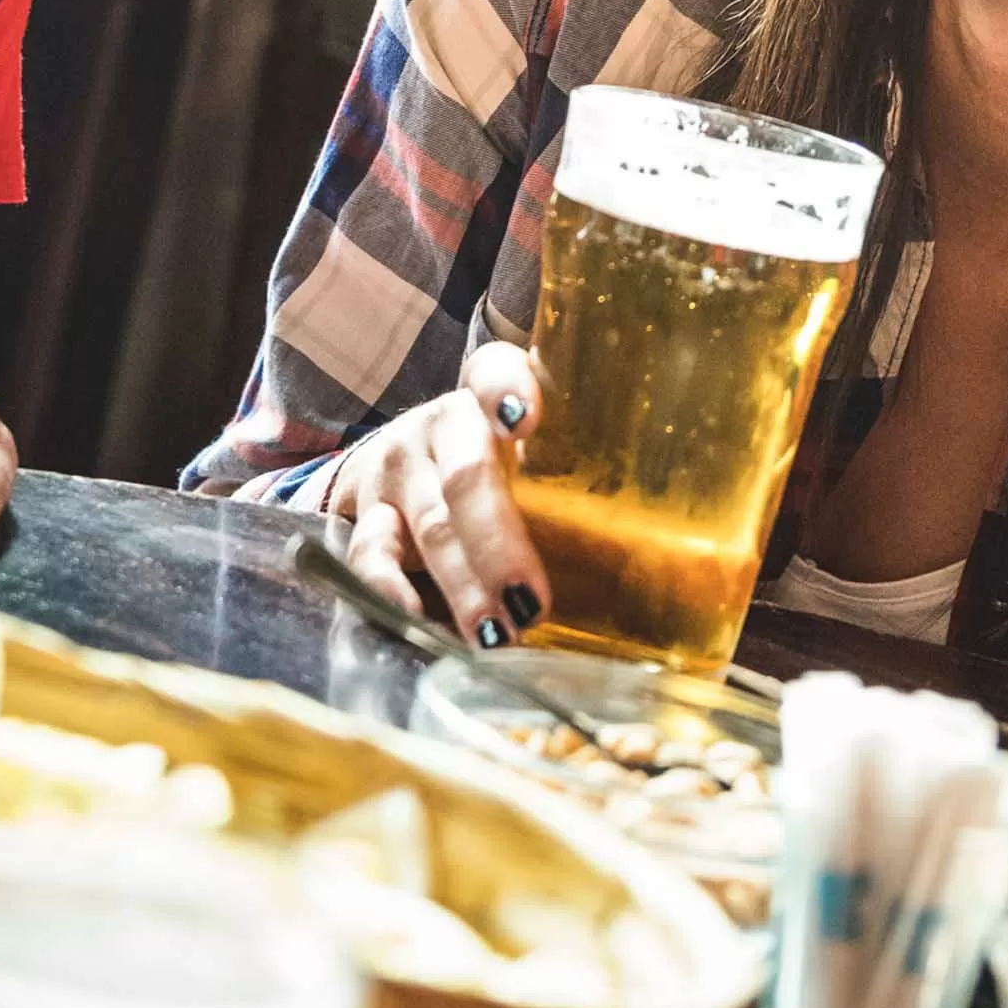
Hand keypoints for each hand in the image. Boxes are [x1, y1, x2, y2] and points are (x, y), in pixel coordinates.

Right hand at [324, 342, 549, 644]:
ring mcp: (397, 469)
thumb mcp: (531, 440)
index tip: (524, 421)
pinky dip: (392, 592)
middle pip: (468, 477)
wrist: (402, 457)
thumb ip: (570, 459)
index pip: (496, 374)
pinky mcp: (363, 512)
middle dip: (499, 545)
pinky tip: (417, 622)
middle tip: (531, 602)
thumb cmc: (492, 455)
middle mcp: (440, 423)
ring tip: (495, 633)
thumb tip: (645, 528)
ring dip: (463, 586)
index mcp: (488, 395)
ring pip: (430, 527)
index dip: (508, 393)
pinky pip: (371, 554)